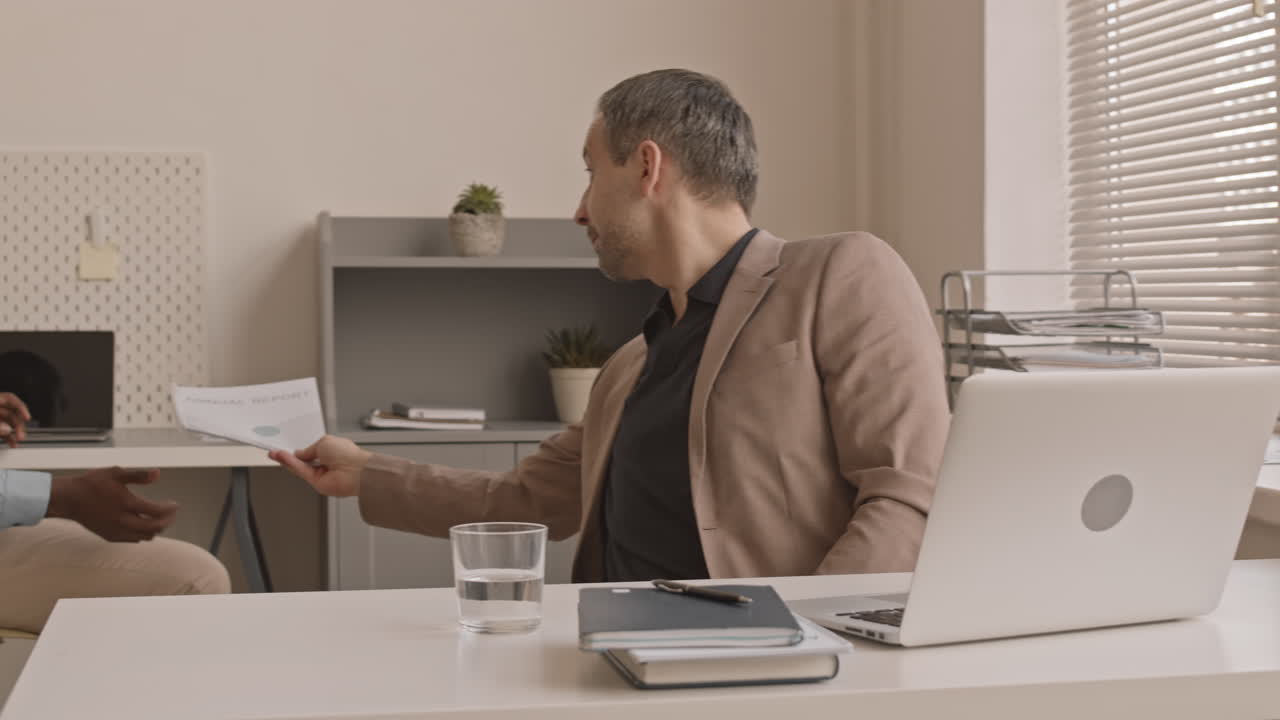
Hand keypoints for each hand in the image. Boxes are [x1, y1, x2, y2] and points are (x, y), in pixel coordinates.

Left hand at [0, 392, 30, 446]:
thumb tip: (7, 429)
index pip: (11, 399)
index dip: (21, 408)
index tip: (27, 417)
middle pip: (13, 413)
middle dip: (19, 425)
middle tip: (21, 435)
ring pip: (10, 424)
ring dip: (16, 432)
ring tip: (19, 440)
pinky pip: (5, 432)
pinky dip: (9, 438)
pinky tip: (12, 444)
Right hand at [47, 468, 177, 541]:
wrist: (69, 499)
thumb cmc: (92, 483)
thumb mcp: (116, 473)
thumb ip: (139, 475)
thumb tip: (158, 473)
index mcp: (126, 503)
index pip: (156, 512)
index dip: (170, 509)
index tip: (175, 505)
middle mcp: (122, 520)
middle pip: (154, 527)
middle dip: (167, 521)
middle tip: (172, 514)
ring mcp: (115, 530)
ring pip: (144, 536)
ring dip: (156, 529)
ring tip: (160, 519)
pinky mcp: (109, 536)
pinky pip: (132, 539)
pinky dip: (142, 534)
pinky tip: (144, 525)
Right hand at [269, 435, 370, 497]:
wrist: (355, 470)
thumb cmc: (348, 455)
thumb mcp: (324, 442)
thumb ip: (308, 449)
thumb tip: (299, 454)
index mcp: (331, 451)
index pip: (311, 451)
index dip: (299, 450)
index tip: (286, 447)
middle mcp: (326, 464)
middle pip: (303, 461)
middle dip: (288, 456)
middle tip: (275, 452)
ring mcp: (321, 474)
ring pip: (300, 467)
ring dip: (286, 460)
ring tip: (274, 453)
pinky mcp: (317, 483)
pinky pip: (301, 472)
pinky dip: (291, 464)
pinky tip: (281, 457)